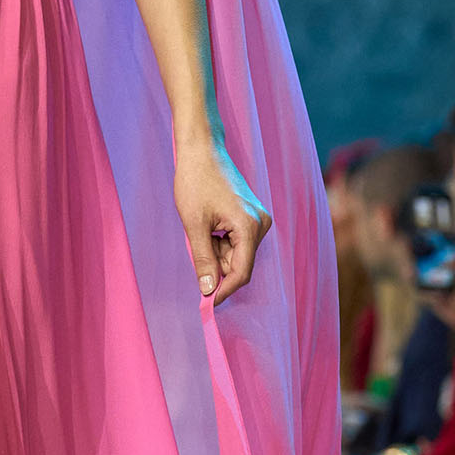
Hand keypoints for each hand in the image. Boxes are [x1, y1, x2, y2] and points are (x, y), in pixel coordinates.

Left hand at [174, 137, 270, 305]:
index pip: (241, 273)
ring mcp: (258, 219)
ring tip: (200, 231)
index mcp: (249, 226)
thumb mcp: (194, 224)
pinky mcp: (251, 216)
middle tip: (194, 254)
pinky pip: (237, 242)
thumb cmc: (195, 182)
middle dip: (216, 267)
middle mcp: (260, 224)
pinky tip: (207, 227)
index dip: (224, 290)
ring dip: (216, 253)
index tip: (206, 303)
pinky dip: (220, 243)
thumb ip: (203, 259)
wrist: (201, 151)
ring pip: (237, 254)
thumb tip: (208, 290)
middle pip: (240, 264)